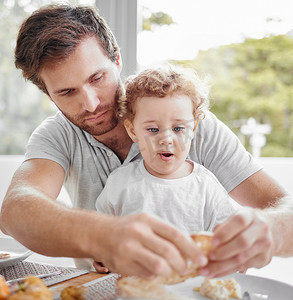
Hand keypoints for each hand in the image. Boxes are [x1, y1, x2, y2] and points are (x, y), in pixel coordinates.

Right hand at [93, 213, 207, 278]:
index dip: (191, 248)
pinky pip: (146, 274)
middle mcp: (138, 233)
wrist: (99, 233)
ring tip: (169, 270)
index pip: (174, 234)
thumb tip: (187, 247)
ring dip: (169, 272)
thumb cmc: (126, 228)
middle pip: (168, 251)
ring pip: (158, 266)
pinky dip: (153, 275)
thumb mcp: (144, 222)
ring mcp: (129, 249)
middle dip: (182, 263)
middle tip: (186, 268)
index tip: (201, 258)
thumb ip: (163, 233)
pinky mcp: (122, 264)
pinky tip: (151, 269)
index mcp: (146, 220)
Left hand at [199, 208, 273, 277]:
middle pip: (243, 242)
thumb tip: (207, 240)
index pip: (239, 222)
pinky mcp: (263, 259)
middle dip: (223, 252)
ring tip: (208, 270)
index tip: (212, 241)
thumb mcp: (234, 219)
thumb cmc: (245, 224)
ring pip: (242, 258)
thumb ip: (222, 228)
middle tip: (209, 256)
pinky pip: (243, 267)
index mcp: (250, 215)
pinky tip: (216, 273)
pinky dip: (227, 271)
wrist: (271, 230)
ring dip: (222, 266)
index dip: (225, 232)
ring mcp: (264, 245)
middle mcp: (260, 229)